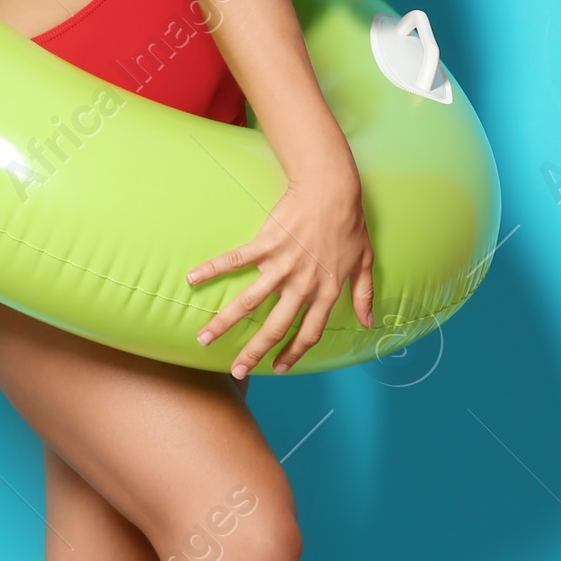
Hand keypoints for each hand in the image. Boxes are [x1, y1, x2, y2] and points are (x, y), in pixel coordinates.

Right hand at [186, 171, 374, 376]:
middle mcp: (302, 285)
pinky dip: (212, 269)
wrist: (332, 189)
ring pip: (250, 302)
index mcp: (325, 291)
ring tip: (204, 338)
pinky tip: (192, 278)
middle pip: (274, 327)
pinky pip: (235, 260)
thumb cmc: (350, 222)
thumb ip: (363, 294)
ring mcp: (281, 265)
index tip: (278, 368)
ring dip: (224, 322)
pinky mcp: (265, 244)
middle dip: (253, 352)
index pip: (308, 332)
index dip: (293, 353)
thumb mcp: (365, 261)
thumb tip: (369, 322)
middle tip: (236, 371)